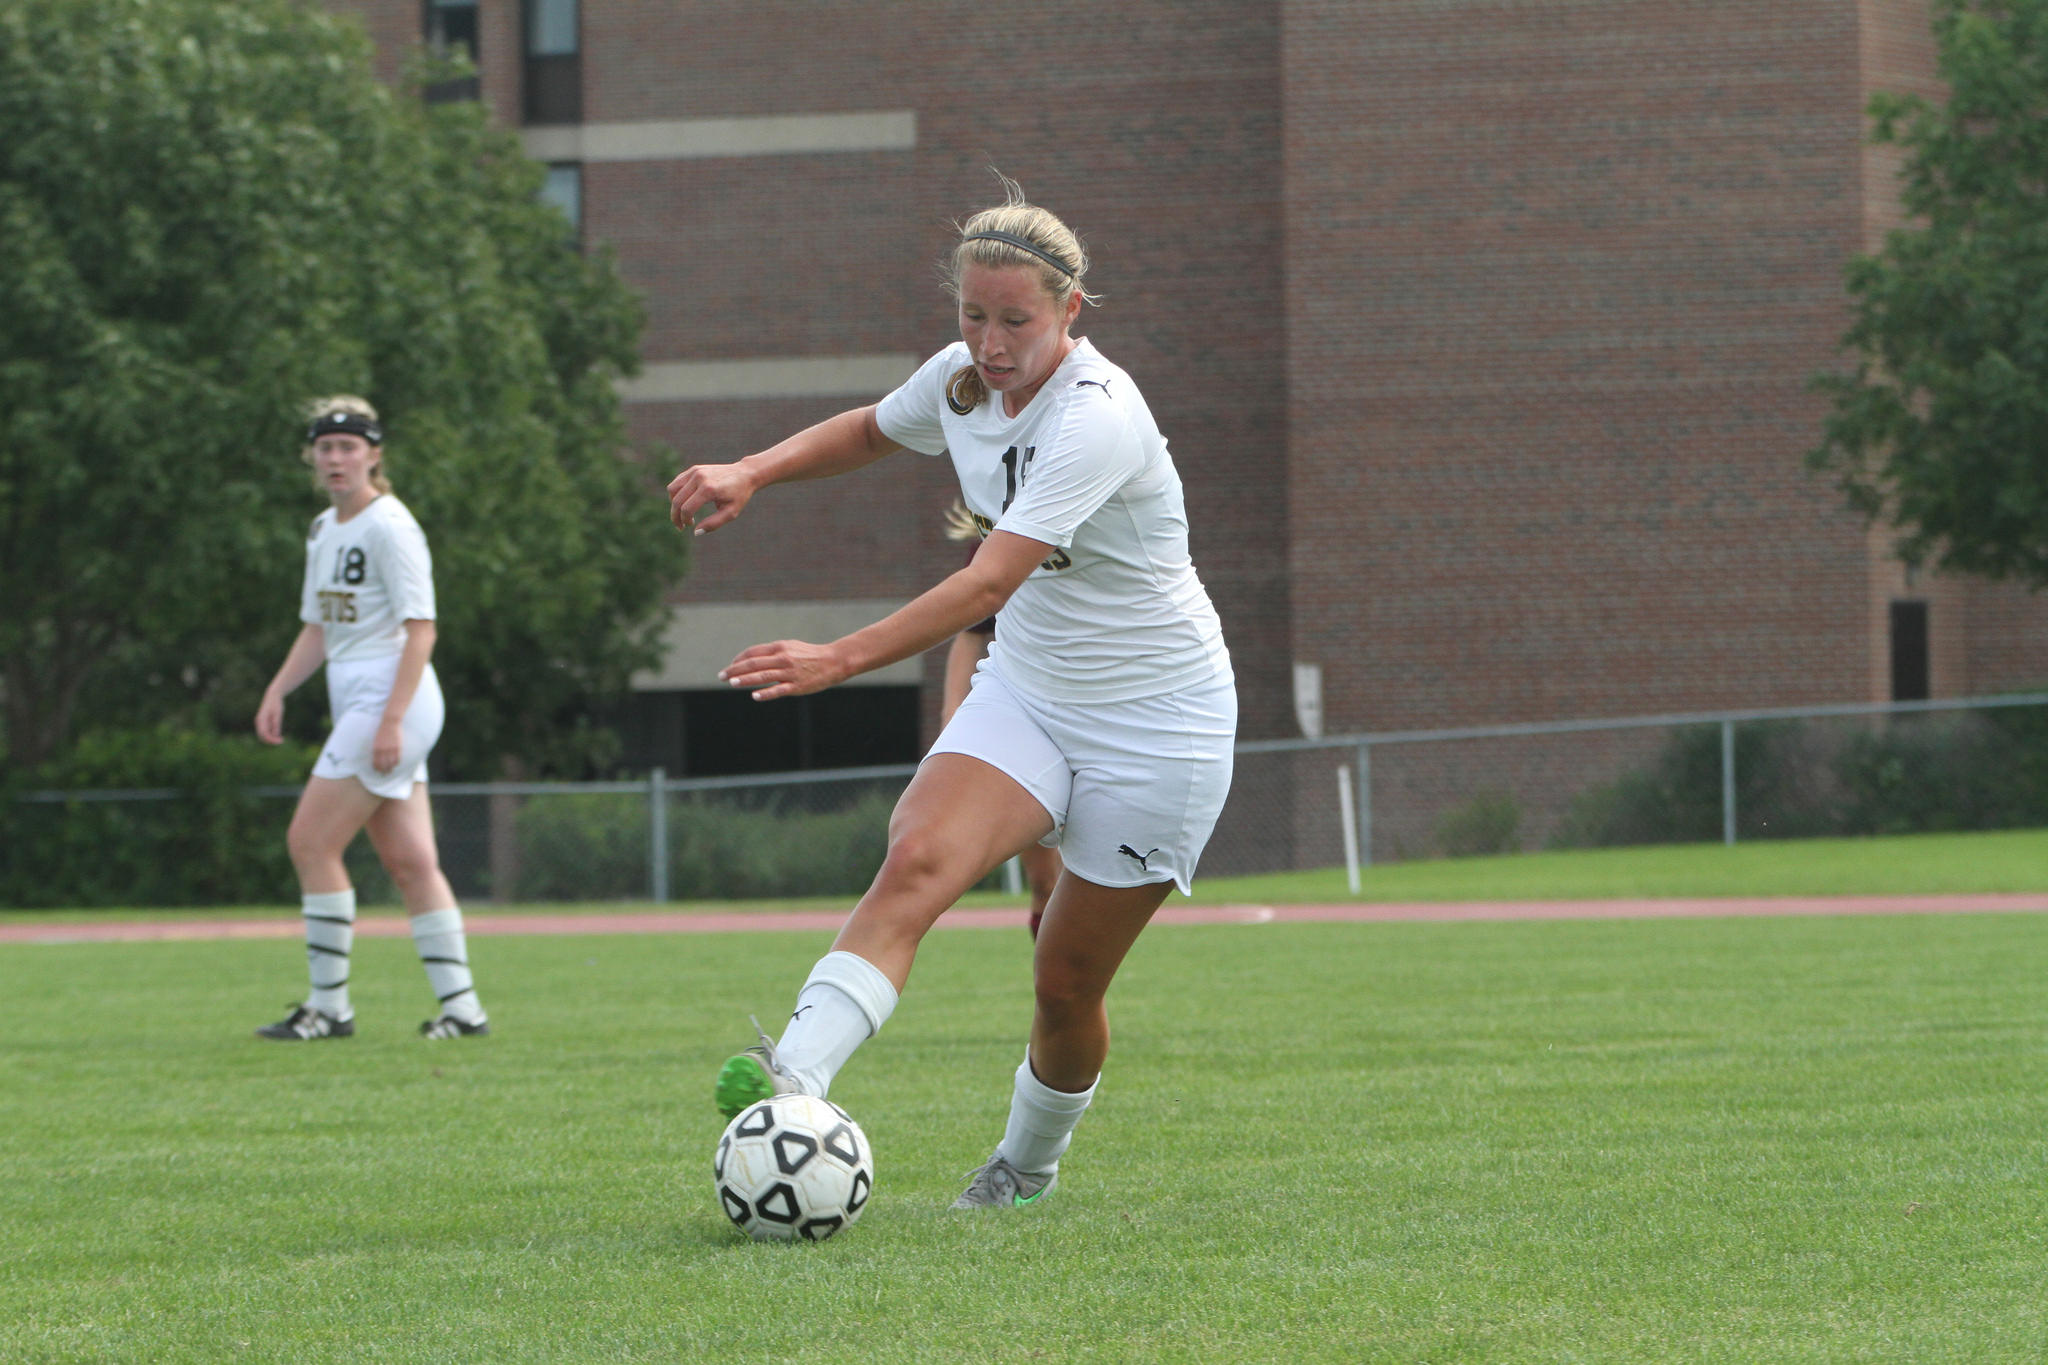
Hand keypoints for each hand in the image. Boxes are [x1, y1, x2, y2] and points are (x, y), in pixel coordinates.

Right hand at [254, 692, 283, 744]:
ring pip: (263, 735)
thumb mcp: (278, 713)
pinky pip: (265, 732)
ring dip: (270, 739)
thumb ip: (276, 723)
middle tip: (281, 742)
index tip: (280, 741)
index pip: (264, 733)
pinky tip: (278, 736)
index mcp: (261, 719)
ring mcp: (260, 722)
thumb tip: (275, 735)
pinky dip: (271, 736)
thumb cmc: (276, 704)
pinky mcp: (263, 722)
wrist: (273, 696)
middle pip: (261, 736)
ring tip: (280, 740)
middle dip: (270, 741)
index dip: (271, 739)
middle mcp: (259, 722)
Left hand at [372, 716, 403, 771]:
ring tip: (390, 771)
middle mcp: (383, 750)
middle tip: (384, 774)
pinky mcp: (398, 747)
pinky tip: (396, 764)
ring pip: (391, 763)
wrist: (390, 722)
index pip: (375, 762)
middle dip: (383, 771)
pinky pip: (397, 758)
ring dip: (390, 768)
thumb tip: (377, 757)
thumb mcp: (376, 740)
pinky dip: (396, 763)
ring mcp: (391, 749)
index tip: (377, 770)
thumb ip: (376, 748)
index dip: (376, 768)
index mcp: (376, 748)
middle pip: (383, 764)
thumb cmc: (382, 731)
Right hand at [668, 461, 756, 534]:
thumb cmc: (739, 495)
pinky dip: (676, 493)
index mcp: (709, 489)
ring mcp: (695, 471)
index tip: (690, 526)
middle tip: (680, 526)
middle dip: (675, 516)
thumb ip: (714, 524)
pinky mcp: (694, 469)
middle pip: (677, 500)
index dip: (684, 521)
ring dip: (673, 504)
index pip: (687, 509)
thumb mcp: (731, 513)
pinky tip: (684, 502)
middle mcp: (699, 478)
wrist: (745, 474)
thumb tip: (696, 532)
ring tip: (681, 513)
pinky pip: (677, 482)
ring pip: (673, 489)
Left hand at [720, 639, 850, 700]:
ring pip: (763, 676)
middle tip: (721, 676)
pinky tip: (755, 695)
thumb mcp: (790, 647)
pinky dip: (766, 693)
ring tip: (732, 683)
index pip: (752, 653)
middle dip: (735, 670)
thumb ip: (772, 652)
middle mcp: (782, 658)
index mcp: (779, 647)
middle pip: (753, 664)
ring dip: (745, 680)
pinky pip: (778, 690)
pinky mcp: (797, 686)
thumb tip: (752, 658)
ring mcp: (789, 673)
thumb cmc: (809, 655)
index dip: (738, 660)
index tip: (729, 667)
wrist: (833, 661)